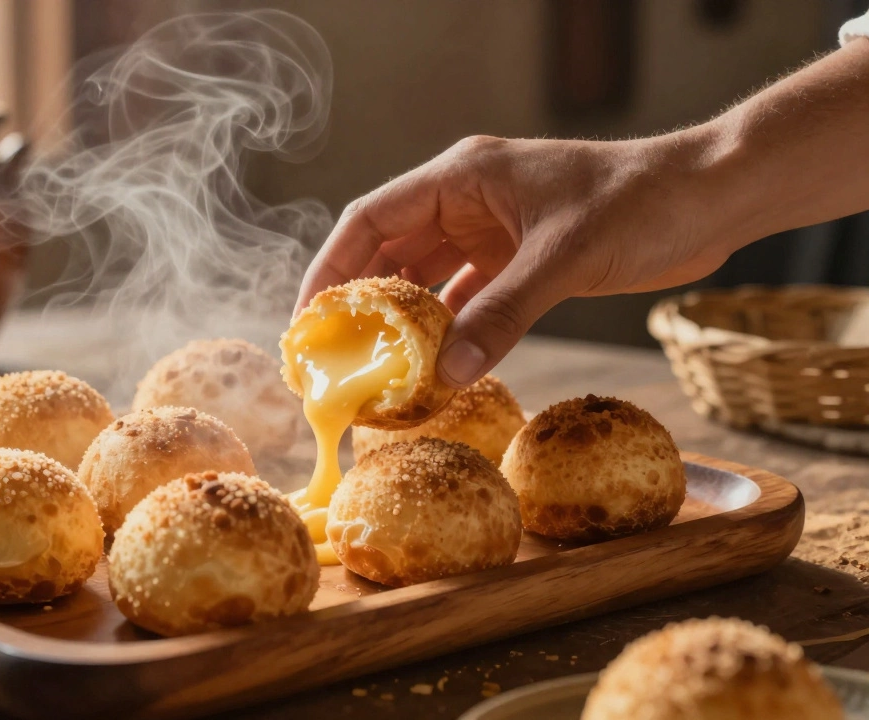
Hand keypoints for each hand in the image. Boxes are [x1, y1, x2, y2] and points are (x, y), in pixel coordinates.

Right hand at [295, 131, 744, 386]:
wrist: (711, 199)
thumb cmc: (640, 203)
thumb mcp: (564, 258)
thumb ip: (503, 314)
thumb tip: (447, 374)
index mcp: (461, 178)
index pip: (370, 219)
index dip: (330, 267)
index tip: (308, 319)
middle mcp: (466, 202)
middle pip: (389, 253)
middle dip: (360, 303)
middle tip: (333, 358)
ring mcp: (492, 232)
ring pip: (426, 280)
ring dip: (404, 323)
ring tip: (376, 372)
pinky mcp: (519, 261)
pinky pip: (467, 300)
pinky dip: (450, 332)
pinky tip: (435, 368)